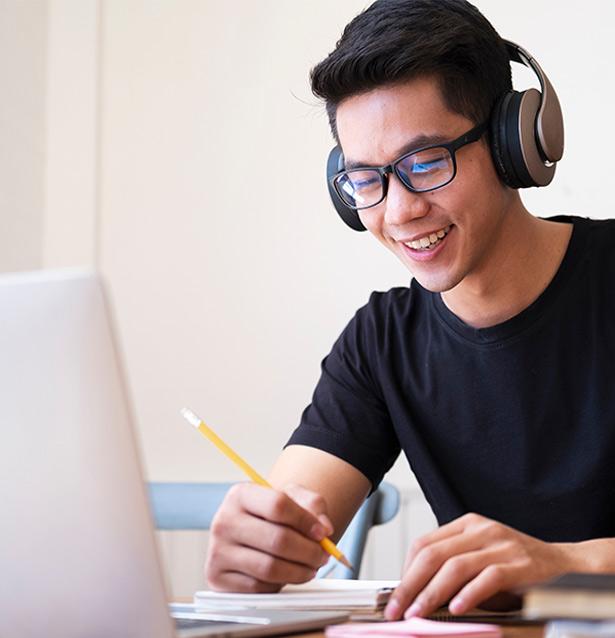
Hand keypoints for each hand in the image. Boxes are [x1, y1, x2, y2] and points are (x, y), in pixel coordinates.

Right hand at [205, 482, 332, 591]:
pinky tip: (285, 575)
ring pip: (269, 568)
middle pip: (277, 539)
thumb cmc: (272, 514)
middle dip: (308, 551)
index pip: (278, 505)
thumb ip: (313, 505)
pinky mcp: (218, 579)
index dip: (306, 521)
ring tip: (310, 567)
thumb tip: (324, 528)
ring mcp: (218, 551)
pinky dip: (279, 585)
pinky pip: (258, 588)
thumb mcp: (292, 498)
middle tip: (322, 556)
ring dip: (299, 572)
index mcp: (240, 494)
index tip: (323, 532)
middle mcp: (224, 521)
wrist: (249, 531)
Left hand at [384, 513, 578, 619]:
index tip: (395, 595)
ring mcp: (500, 545)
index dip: (405, 571)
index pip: (424, 544)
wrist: (562, 564)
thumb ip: (452, 570)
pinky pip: (488, 578)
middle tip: (397, 609)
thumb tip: (416, 595)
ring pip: (455, 566)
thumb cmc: (514, 565)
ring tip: (418, 613)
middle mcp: (480, 530)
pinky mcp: (519, 564)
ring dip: (431, 593)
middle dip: (410, 585)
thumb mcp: (479, 559)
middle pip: (433, 555)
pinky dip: (468, 595)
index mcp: (466, 525)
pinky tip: (455, 609)